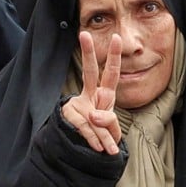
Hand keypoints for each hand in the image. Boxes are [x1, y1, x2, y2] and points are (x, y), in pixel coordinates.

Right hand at [61, 32, 122, 154]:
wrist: (85, 151)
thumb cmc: (103, 135)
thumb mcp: (112, 129)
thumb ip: (109, 122)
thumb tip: (93, 115)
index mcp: (104, 95)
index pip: (110, 73)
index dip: (114, 56)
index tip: (117, 37)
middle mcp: (90, 96)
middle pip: (89, 71)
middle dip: (87, 53)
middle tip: (85, 34)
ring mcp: (77, 105)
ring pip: (93, 115)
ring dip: (103, 136)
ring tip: (108, 149)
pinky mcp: (68, 116)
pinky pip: (86, 128)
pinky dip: (96, 140)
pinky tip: (100, 148)